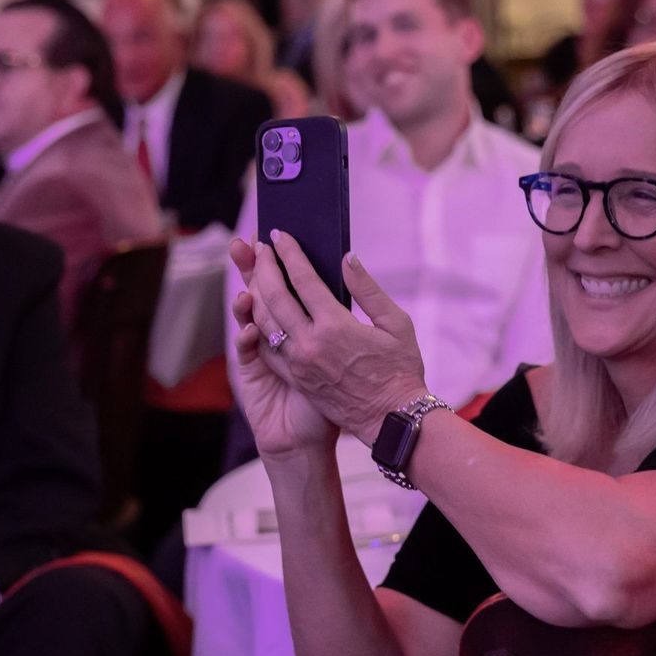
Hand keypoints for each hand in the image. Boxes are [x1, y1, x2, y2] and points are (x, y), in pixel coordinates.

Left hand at [234, 232, 428, 443]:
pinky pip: (268, 348)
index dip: (289, 254)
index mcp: (336, 327)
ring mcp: (299, 364)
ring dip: (256, 293)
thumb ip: (367, 289)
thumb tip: (347, 258)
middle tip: (260, 248)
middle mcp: (310, 345)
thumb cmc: (401, 370)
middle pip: (274, 297)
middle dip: (264, 267)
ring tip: (255, 273)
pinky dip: (259, 326)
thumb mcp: (395, 324)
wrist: (391, 419)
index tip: (279, 235)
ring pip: (265, 322)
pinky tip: (259, 312)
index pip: (302, 280)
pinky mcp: (296, 379)